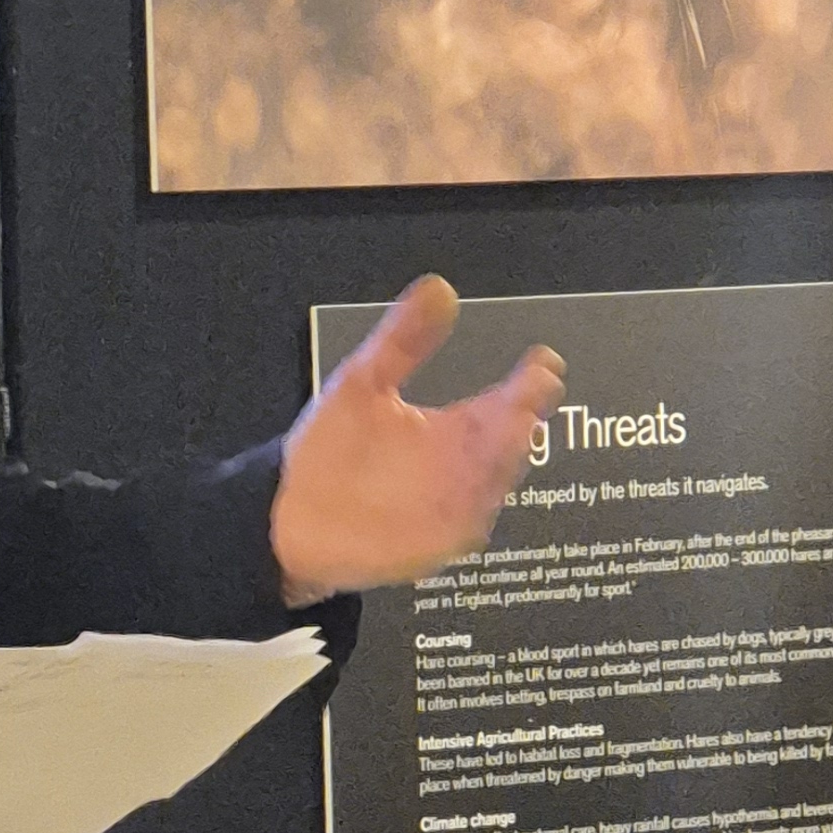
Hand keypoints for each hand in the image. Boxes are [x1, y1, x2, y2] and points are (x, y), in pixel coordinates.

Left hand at [272, 275, 561, 598]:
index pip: (507, 402)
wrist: (289, 512)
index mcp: (458, 428)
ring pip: (492, 487)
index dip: (530, 383)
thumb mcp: (363, 384)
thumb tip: (439, 286)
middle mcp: (465, 468)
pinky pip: (462, 531)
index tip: (543, 362)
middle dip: (519, 423)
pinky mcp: (434, 545)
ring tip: (505, 437)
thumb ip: (403, 341)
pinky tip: (473, 499)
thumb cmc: (330, 448)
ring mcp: (454, 508)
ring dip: (499, 466)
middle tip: (524, 402)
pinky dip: (469, 515)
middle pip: (508, 444)